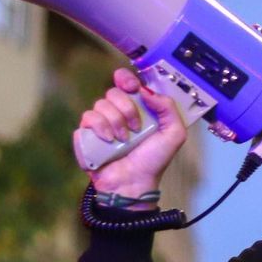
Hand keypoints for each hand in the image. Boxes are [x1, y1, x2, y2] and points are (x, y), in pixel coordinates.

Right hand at [77, 68, 187, 195]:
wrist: (134, 183)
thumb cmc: (153, 161)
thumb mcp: (174, 133)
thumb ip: (168, 107)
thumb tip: (146, 91)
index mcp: (138, 108)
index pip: (126, 81)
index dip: (126, 79)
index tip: (133, 88)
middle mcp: (118, 112)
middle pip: (113, 92)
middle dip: (127, 108)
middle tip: (136, 127)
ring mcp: (101, 123)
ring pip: (100, 104)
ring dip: (116, 121)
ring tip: (124, 140)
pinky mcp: (87, 134)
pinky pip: (87, 118)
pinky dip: (99, 127)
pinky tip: (108, 141)